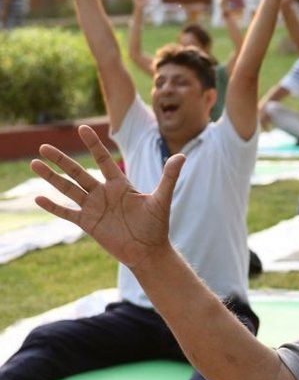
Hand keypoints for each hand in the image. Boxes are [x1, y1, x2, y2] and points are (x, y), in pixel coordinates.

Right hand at [31, 126, 184, 269]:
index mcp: (120, 185)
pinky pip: (67, 213)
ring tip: (34, 163)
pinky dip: (53, 206)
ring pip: (68, 189)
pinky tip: (38, 198)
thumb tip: (182, 156)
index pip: (102, 160)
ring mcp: (94, 208)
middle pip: (78, 172)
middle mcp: (103, 193)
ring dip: (51, 177)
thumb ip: (169, 177)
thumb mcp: (162, 199)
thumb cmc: (157, 225)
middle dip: (61, 160)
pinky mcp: (88, 224)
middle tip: (44, 145)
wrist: (149, 251)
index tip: (82, 128)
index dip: (93, 145)